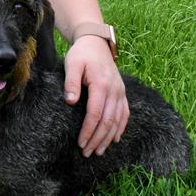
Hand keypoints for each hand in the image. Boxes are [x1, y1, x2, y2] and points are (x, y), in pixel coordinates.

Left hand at [63, 35, 128, 156]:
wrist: (96, 43)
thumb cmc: (81, 54)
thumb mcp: (72, 64)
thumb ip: (71, 82)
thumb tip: (70, 101)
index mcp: (101, 84)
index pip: (96, 113)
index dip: (89, 130)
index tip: (81, 143)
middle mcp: (114, 90)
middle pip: (108, 120)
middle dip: (97, 139)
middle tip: (87, 153)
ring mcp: (120, 91)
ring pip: (118, 120)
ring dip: (108, 137)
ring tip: (98, 151)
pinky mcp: (122, 92)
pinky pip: (125, 113)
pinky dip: (120, 128)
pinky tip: (114, 139)